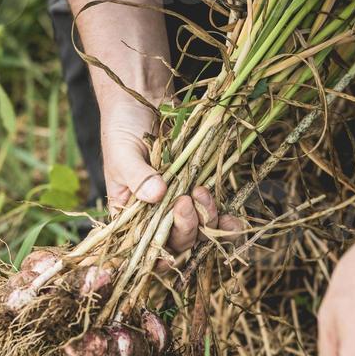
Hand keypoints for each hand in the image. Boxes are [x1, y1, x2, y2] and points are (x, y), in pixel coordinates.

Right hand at [100, 94, 239, 252]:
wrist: (144, 98)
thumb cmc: (123, 126)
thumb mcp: (122, 151)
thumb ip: (137, 175)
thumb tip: (157, 195)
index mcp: (129, 214)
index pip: (142, 248)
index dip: (156, 257)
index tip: (166, 252)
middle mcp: (155, 215)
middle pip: (175, 242)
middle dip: (184, 229)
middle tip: (184, 201)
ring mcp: (179, 203)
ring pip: (198, 232)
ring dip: (205, 221)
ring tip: (202, 193)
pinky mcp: (199, 190)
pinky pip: (215, 214)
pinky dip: (225, 220)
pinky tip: (232, 219)